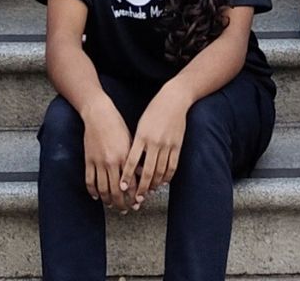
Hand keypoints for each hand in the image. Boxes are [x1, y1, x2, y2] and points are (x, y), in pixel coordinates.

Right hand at [82, 98, 134, 210]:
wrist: (99, 114)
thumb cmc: (117, 126)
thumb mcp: (130, 141)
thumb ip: (134, 160)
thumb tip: (140, 176)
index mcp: (124, 157)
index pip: (130, 184)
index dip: (133, 196)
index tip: (136, 204)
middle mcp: (111, 162)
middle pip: (116, 191)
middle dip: (121, 204)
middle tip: (125, 210)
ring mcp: (98, 162)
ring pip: (102, 189)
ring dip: (108, 201)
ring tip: (111, 205)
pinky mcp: (88, 160)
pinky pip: (89, 181)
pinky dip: (93, 192)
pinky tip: (96, 197)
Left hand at [121, 86, 189, 208]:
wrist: (174, 100)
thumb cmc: (154, 111)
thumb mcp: (141, 125)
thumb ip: (137, 143)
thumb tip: (132, 164)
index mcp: (141, 136)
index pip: (132, 161)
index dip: (127, 176)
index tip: (122, 188)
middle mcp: (154, 142)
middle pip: (147, 171)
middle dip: (141, 188)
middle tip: (137, 199)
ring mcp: (167, 145)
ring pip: (160, 172)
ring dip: (154, 185)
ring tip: (149, 192)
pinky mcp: (177, 146)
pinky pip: (172, 166)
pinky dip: (167, 177)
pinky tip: (162, 182)